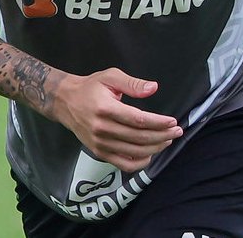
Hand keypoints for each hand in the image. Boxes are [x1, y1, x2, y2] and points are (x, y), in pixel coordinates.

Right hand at [50, 67, 182, 172]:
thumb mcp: (110, 77)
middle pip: (139, 138)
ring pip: (134, 152)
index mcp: (106, 109)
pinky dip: (139, 163)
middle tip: (177, 131)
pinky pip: (123, 164)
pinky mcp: (99, 152)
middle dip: (162, 136)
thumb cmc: (90, 87)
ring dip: (155, 148)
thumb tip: (153, 88)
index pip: (138, 120)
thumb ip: (132, 83)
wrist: (65, 102)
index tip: (172, 122)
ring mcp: (100, 144)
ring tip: (167, 140)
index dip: (158, 123)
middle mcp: (102, 129)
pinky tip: (150, 154)